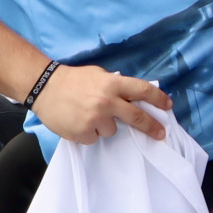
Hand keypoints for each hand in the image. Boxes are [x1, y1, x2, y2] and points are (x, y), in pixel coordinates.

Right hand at [32, 64, 173, 142]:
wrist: (44, 88)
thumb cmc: (72, 80)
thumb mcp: (98, 75)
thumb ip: (115, 85)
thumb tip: (133, 97)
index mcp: (112, 84)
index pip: (142, 91)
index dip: (158, 99)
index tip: (168, 106)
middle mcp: (106, 101)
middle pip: (136, 117)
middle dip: (151, 126)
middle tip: (160, 133)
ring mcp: (95, 118)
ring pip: (112, 130)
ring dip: (104, 125)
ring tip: (87, 114)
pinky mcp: (83, 132)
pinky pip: (94, 138)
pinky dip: (89, 133)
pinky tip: (78, 122)